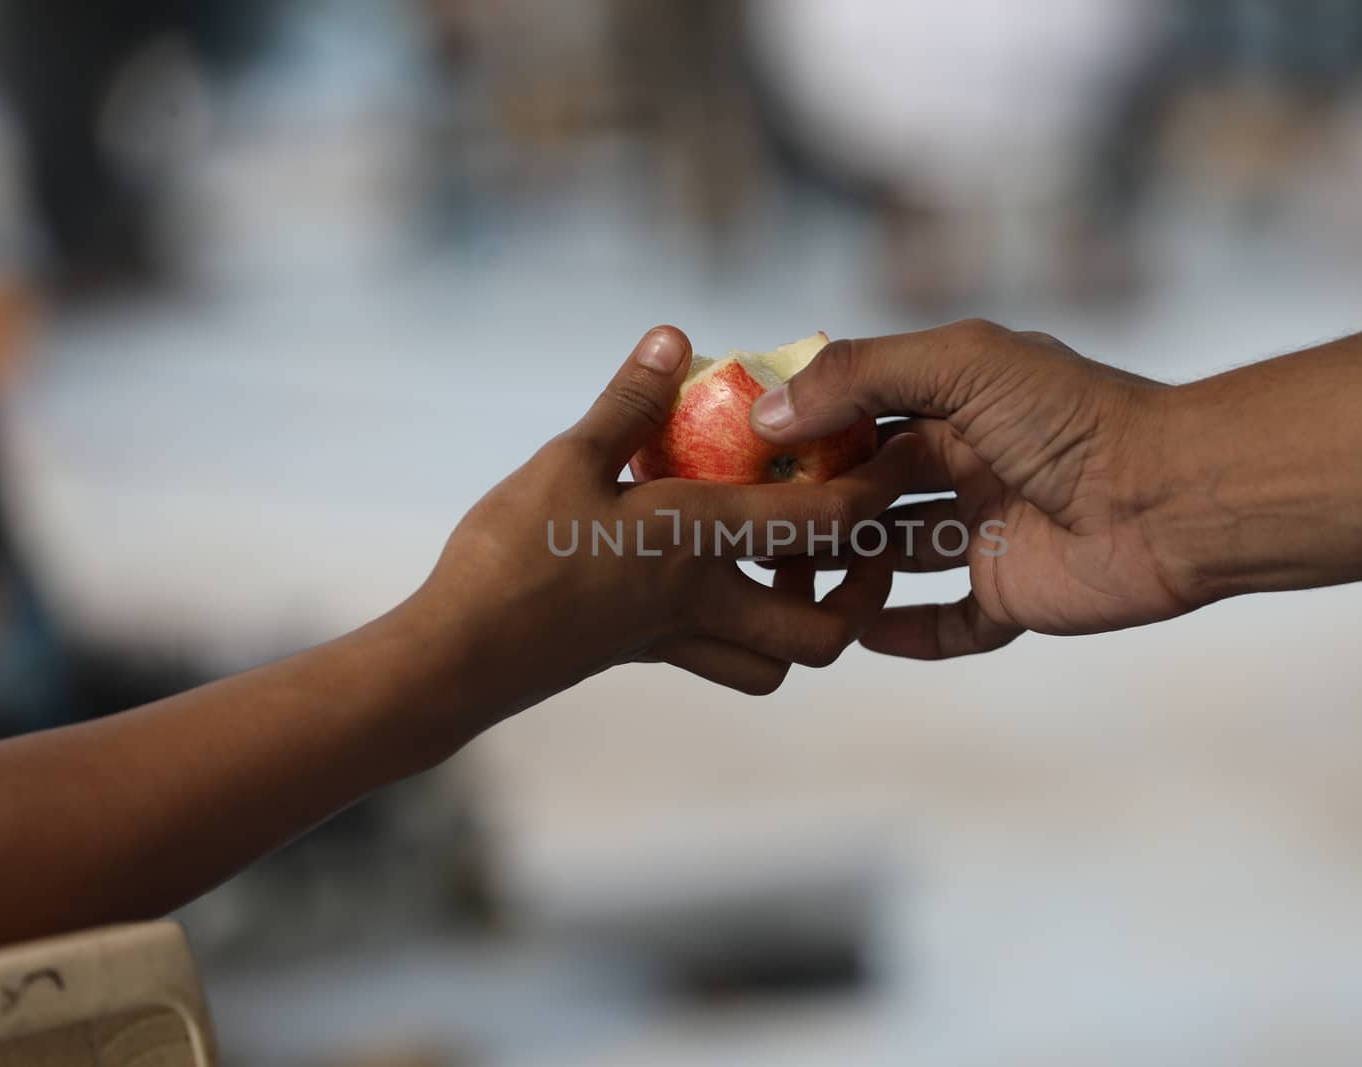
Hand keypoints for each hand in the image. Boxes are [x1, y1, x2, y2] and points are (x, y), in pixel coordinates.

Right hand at [404, 326, 923, 724]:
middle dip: (860, 592)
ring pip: (782, 661)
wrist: (458, 659)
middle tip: (855, 540)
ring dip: (808, 621)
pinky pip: (729, 663)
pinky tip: (728, 587)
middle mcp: (708, 600)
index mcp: (702, 540)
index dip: (876, 488)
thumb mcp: (567, 460)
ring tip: (796, 564)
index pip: (824, 520)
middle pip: (826, 628)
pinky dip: (751, 639)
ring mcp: (680, 639)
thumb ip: (629, 401)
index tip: (904, 454)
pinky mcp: (648, 656)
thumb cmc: (510, 555)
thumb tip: (675, 337)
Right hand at [751, 319, 1186, 656]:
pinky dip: (906, 633)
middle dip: (815, 501)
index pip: (862, 413)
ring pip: (897, 556)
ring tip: (785, 576)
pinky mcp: (1010, 596)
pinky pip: (948, 624)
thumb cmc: (1073, 417)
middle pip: (870, 488)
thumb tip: (769, 411)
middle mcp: (969, 466)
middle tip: (747, 521)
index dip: (806, 428)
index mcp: (958, 404)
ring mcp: (987, 534)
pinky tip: (858, 633)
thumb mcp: (961, 362)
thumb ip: (863, 375)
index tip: (741, 446)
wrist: (1171, 497)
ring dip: (847, 565)